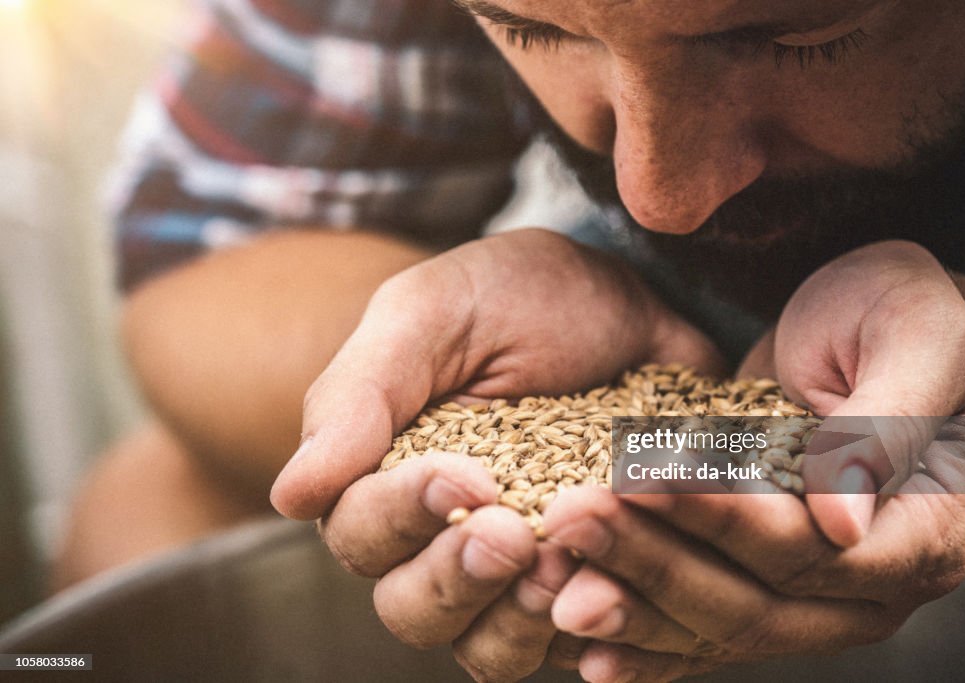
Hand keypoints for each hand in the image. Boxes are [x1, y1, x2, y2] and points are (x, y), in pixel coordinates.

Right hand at [270, 228, 723, 680]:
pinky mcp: (585, 573)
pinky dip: (584, 631)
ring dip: (513, 622)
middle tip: (510, 536)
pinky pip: (572, 640)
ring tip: (560, 568)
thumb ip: (360, 395)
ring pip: (481, 647)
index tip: (465, 478)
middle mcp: (443, 531)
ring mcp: (517, 562)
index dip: (403, 517)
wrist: (631, 295)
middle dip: (453, 581)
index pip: (360, 532)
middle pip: (410, 608)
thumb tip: (291, 495)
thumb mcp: (435, 313)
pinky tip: (607, 590)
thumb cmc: (521, 295)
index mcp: (388, 470)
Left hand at [539, 240, 964, 681]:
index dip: (720, 519)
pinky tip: (585, 648)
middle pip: (750, 603)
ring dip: (629, 603)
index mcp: (920, 537)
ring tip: (552, 581)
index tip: (640, 478)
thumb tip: (842, 522)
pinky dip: (642, 640)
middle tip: (569, 518)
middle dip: (652, 562)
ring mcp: (808, 596)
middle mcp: (865, 587)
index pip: (808, 551)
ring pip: (711, 625)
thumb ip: (884, 430)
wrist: (867, 318)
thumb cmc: (900, 313)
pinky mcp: (758, 582)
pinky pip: (697, 629)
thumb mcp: (913, 340)